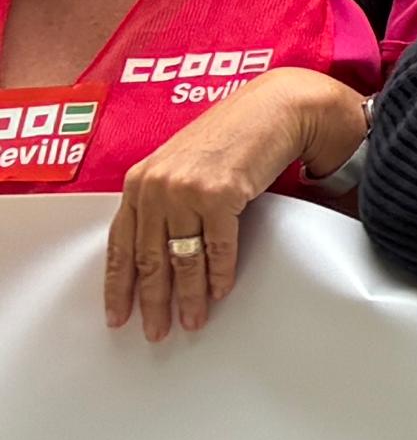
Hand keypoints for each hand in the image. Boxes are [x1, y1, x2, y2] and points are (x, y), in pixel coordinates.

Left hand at [102, 69, 353, 341]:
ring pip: (182, 258)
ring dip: (187, 296)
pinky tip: (219, 292)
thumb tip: (156, 250)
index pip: (120, 245)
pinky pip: (218, 246)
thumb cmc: (231, 135)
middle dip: (153, 301)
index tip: (118, 316)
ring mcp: (187, 190)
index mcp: (139, 181)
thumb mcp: (181, 165)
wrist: (275, 108)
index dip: (118, 286)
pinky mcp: (221, 193)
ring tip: (191, 321)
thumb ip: (161, 199)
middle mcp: (157, 186)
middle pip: (149, 259)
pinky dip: (219, 273)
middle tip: (155, 331)